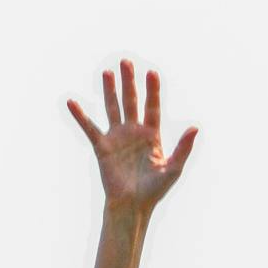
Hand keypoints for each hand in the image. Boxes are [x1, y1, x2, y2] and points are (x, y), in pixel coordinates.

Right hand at [67, 61, 196, 210]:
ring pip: (112, 108)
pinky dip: (80, 115)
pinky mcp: (102, 147)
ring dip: (109, 91)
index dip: (152, 90)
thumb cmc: (154, 191)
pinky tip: (71, 102)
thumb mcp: (173, 168)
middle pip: (131, 101)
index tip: (152, 72)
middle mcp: (134, 132)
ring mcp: (117, 138)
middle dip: (129, 82)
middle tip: (126, 61)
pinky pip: (89, 128)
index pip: (152, 107)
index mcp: (152, 136)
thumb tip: (195, 127)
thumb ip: (183, 147)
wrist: (132, 206)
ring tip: (107, 72)